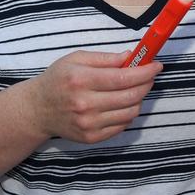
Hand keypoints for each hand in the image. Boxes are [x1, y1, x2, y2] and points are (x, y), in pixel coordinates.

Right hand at [29, 50, 162, 144]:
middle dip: (146, 84)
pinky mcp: (91, 137)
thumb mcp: (76, 59)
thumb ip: (105, 58)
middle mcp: (85, 104)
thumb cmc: (58, 79)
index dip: (144, 72)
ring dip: (139, 99)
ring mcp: (88, 124)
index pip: (123, 77)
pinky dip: (128, 113)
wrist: (38, 110)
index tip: (156, 65)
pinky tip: (123, 103)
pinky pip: (122, 126)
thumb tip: (131, 57)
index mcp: (81, 80)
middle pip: (130, 96)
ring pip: (130, 112)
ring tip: (135, 89)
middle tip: (149, 76)